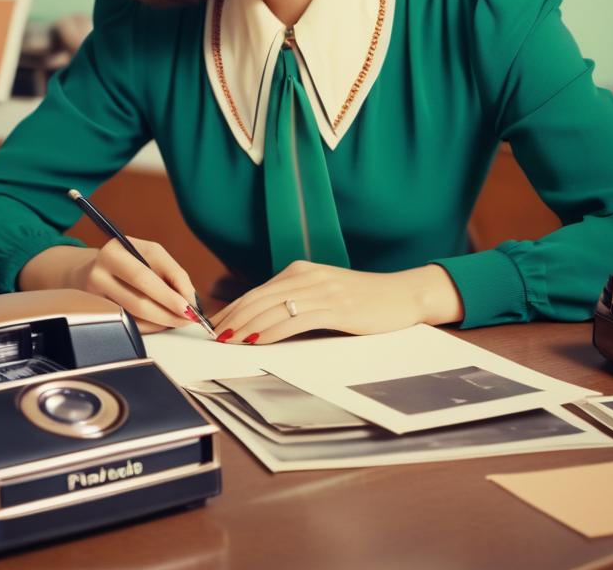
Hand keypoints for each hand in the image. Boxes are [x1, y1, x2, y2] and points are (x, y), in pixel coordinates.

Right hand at [65, 237, 199, 334]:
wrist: (89, 273)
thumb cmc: (129, 264)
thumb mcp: (149, 257)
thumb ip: (172, 274)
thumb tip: (190, 299)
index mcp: (119, 247)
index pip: (151, 266)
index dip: (175, 286)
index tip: (192, 303)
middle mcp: (103, 266)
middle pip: (141, 291)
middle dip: (170, 307)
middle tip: (189, 318)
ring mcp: (94, 289)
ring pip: (135, 310)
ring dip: (162, 319)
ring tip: (178, 321)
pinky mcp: (94, 310)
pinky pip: (128, 322)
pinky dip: (149, 326)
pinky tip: (160, 323)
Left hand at [211, 261, 463, 344]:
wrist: (402, 295)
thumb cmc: (363, 299)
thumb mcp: (325, 293)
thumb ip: (296, 300)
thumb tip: (261, 321)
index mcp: (301, 270)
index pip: (257, 291)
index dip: (232, 309)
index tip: (213, 326)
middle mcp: (307, 276)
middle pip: (258, 299)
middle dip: (232, 318)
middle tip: (210, 336)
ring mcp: (322, 291)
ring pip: (272, 309)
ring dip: (246, 326)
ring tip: (226, 341)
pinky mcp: (336, 308)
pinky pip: (296, 320)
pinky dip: (272, 331)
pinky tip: (258, 342)